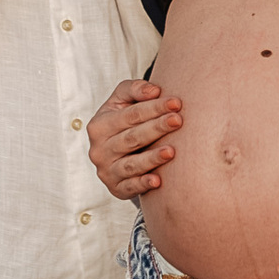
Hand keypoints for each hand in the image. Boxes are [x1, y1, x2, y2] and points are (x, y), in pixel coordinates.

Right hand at [87, 79, 182, 198]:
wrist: (114, 151)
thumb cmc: (122, 121)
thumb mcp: (121, 100)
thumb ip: (135, 89)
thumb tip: (154, 90)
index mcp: (99, 125)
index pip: (130, 115)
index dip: (154, 108)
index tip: (176, 102)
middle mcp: (99, 149)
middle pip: (132, 138)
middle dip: (157, 128)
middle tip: (178, 120)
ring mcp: (106, 171)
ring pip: (131, 164)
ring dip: (152, 158)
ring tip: (171, 151)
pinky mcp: (115, 188)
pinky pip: (129, 187)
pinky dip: (143, 184)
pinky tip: (158, 180)